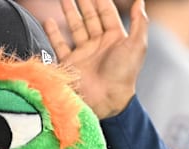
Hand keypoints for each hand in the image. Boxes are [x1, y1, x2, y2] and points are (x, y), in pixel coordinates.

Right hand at [44, 0, 147, 118]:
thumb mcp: (136, 45)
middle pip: (90, 17)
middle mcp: (99, 44)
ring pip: (75, 27)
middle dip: (83, 2)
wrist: (105, 99)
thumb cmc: (123, 74)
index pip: (106, 13)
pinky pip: (60, 44)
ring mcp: (84, 52)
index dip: (100, 0)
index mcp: (115, 38)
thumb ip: (139, 22)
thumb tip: (140, 2)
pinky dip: (53, 32)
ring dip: (69, 12)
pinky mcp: (70, 62)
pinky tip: (48, 21)